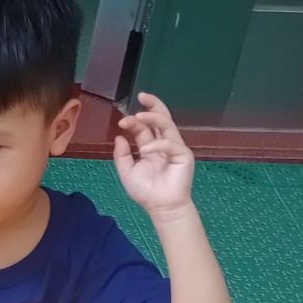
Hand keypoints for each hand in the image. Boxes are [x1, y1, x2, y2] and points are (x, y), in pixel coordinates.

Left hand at [113, 94, 197, 218]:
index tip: (121, 120)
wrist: (160, 207)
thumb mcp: (127, 172)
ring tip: (139, 115)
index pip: (144, 127)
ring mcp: (175, 147)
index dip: (134, 121)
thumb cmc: (146, 191)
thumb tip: (119, 137)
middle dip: (153, 104)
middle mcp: (164, 143)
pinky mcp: (183, 155)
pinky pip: (170, 144)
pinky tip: (145, 149)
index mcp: (151, 145)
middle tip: (142, 95)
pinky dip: (157, 144)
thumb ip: (122, 155)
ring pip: (167, 124)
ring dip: (154, 117)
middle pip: (161, 117)